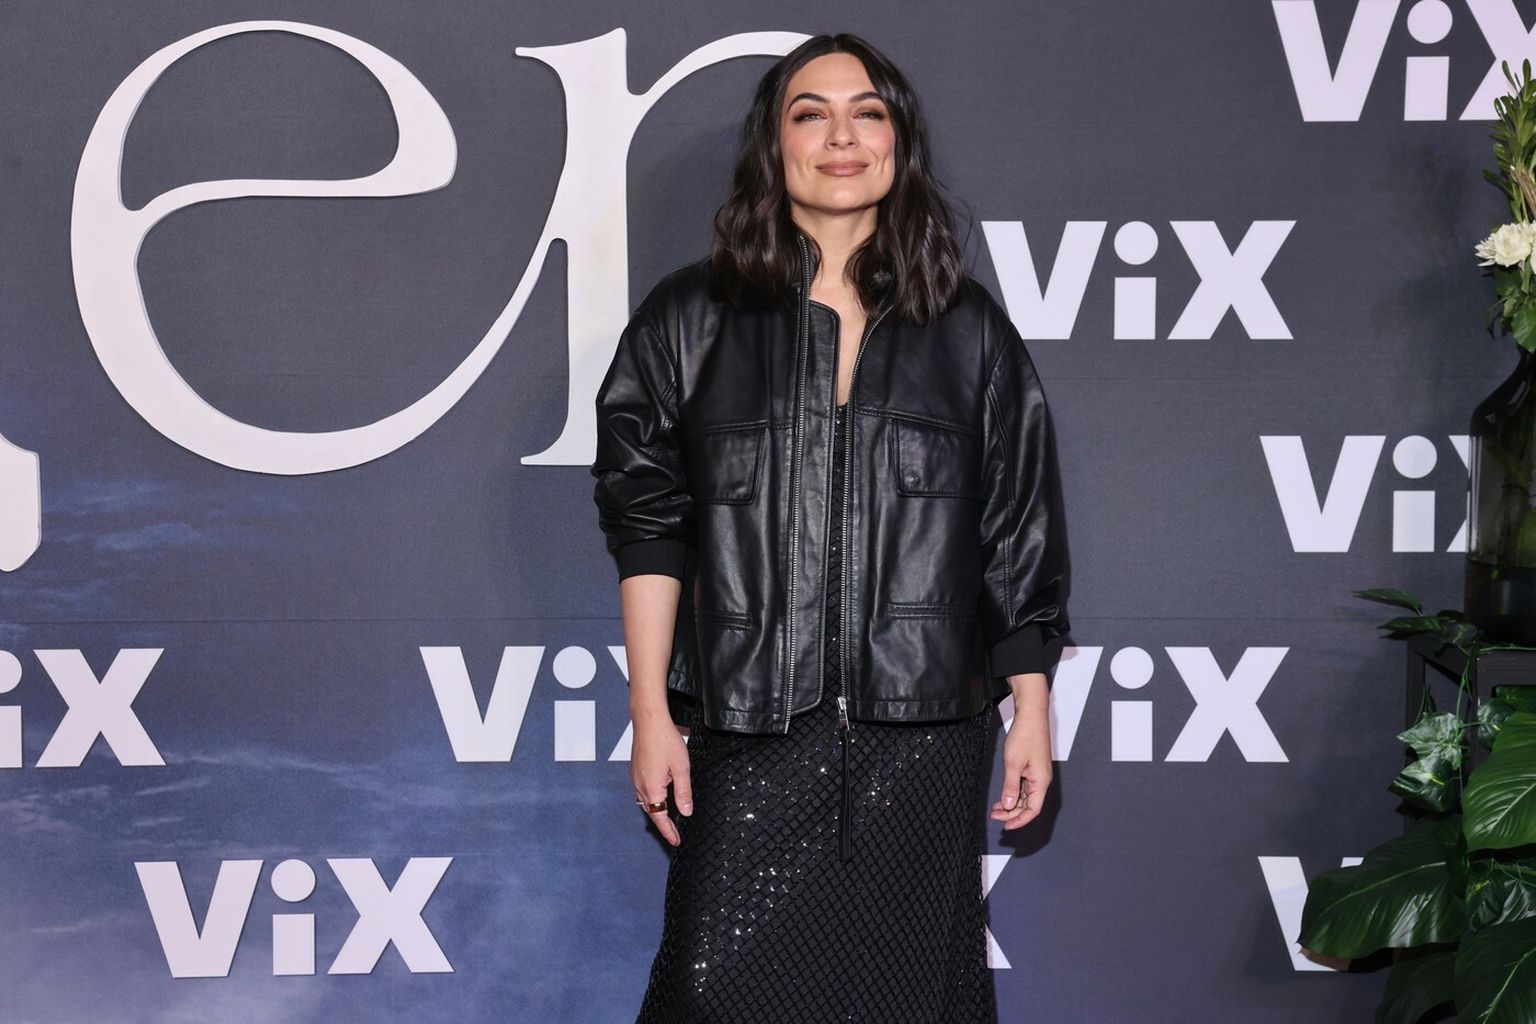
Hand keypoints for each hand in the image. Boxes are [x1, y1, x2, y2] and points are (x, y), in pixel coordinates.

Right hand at [630, 708, 693, 846]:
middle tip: (674, 834)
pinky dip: (652, 798)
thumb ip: (683, 793)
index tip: (676, 841)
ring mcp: (635, 777)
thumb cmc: (665, 740)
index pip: (660, 818)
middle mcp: (639, 786)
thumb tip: (686, 812)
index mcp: (652, 789)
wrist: (649, 720)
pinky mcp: (635, 769)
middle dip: (663, 824)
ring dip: (657, 811)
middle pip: (651, 812)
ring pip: (646, 802)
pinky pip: (643, 790)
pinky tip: (660, 795)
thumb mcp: (682, 769)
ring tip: (668, 818)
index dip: (669, 832)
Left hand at [990, 700, 1051, 829]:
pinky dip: (1013, 793)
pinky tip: (1003, 796)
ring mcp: (1037, 774)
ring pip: (1026, 797)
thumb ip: (1010, 786)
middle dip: (1012, 813)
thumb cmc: (1025, 736)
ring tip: (996, 808)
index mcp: (1041, 781)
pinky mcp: (1032, 768)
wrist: (1031, 716)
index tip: (1006, 826)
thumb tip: (1009, 805)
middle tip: (995, 815)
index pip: (1033, 810)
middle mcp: (1041, 780)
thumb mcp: (1013, 763)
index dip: (1020, 820)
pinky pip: (1024, 787)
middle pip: (1029, 805)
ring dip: (1012, 804)